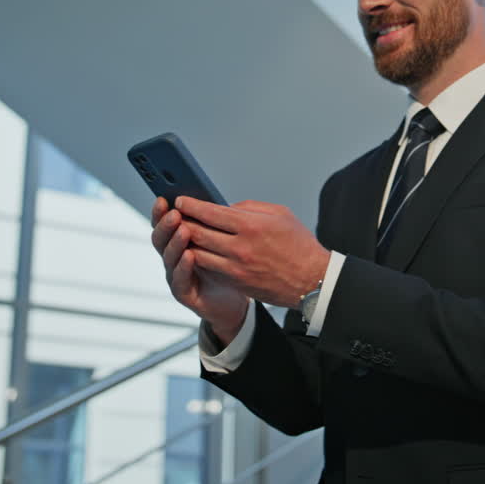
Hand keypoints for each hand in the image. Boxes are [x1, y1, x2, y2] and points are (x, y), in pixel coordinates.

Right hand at [150, 197, 247, 343]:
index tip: (163, 198)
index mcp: (179, 240)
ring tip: (183, 229)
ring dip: (175, 242)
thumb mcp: (221, 240)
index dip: (161, 211)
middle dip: (166, 225)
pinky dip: (182, 267)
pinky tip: (189, 255)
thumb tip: (212, 199)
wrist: (234, 300)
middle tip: (175, 213)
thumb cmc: (227, 266)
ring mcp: (176, 276)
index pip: (164, 223)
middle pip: (161, 238)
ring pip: (169, 258)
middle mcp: (173, 257)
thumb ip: (212, 222)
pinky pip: (179, 280)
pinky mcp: (184, 294)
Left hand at [173, 196, 330, 308]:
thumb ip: (249, 208)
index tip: (180, 200)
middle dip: (182, 222)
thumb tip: (224, 208)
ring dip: (186, 243)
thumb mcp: (279, 214)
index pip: (210, 212)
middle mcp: (240, 247)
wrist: (311, 281)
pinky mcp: (236, 283)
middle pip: (198, 232)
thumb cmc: (298, 244)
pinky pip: (208, 269)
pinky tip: (195, 250)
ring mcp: (236, 268)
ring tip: (181, 233)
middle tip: (174, 215)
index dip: (191, 205)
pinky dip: (199, 259)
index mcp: (251, 225)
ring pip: (198, 253)